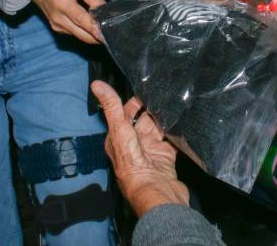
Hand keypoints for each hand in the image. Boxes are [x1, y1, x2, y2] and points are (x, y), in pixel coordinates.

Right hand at [9, 0, 104, 42]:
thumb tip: (105, 10)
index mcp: (62, 2)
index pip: (81, 20)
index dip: (95, 28)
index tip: (107, 34)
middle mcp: (58, 18)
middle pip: (82, 34)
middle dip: (98, 36)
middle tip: (112, 32)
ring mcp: (56, 25)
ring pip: (80, 36)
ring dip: (92, 33)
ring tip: (103, 25)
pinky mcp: (56, 28)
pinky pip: (75, 33)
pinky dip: (84, 30)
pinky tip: (90, 22)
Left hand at [91, 80, 188, 216]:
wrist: (156, 190)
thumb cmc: (132, 165)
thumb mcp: (119, 129)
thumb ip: (112, 107)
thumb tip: (97, 85)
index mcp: (118, 137)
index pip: (125, 112)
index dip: (134, 101)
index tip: (144, 87)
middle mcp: (134, 143)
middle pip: (143, 118)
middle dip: (151, 107)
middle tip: (161, 94)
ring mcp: (151, 149)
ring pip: (158, 126)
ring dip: (163, 117)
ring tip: (171, 104)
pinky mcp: (166, 155)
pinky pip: (171, 137)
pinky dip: (175, 130)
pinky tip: (179, 121)